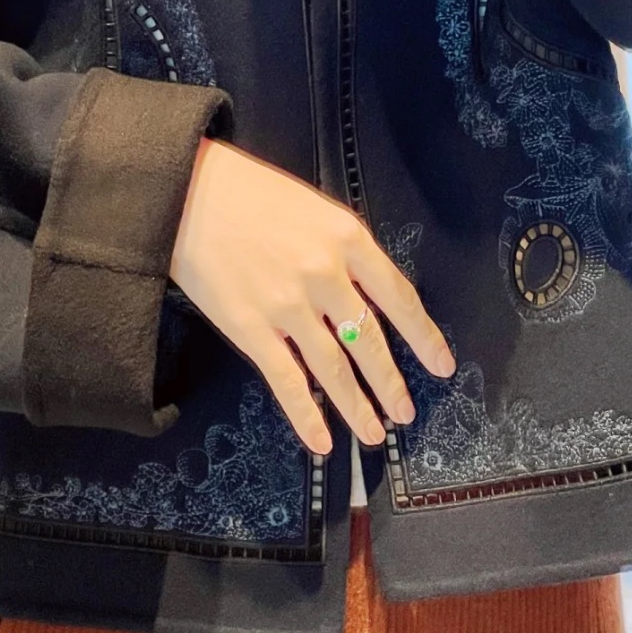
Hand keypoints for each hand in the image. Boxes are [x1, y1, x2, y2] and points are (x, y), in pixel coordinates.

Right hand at [169, 136, 457, 453]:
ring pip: (334, 369)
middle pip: (369, 341)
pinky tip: (322, 439)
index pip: (398, 297)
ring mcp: (288, 306)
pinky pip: (288, 381)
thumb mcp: (315, 208)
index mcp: (346, 238)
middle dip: (391, 383)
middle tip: (406, 412)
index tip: (442, 365)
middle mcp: (324, 275)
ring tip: (374, 433)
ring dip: (358, 407)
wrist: (189, 194)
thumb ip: (345, 250)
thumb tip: (369, 293)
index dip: (424, 336)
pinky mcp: (251, 328)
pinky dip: (308, 416)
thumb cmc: (251, 192)